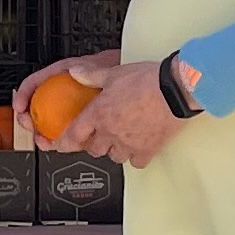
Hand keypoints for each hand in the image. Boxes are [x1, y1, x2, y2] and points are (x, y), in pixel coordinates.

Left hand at [64, 54, 184, 166]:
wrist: (174, 90)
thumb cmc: (147, 80)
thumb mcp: (114, 73)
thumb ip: (92, 76)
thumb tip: (75, 72)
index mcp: (99, 114)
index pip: (73, 136)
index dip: (63, 144)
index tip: (60, 146)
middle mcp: (111, 132)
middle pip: (94, 149)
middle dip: (94, 144)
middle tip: (99, 136)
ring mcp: (129, 144)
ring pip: (114, 157)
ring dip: (114, 150)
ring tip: (120, 139)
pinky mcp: (147, 150)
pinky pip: (137, 162)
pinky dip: (136, 156)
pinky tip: (139, 147)